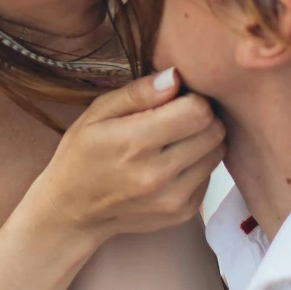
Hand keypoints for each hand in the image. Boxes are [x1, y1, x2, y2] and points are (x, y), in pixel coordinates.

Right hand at [31, 71, 224, 245]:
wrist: (73, 210)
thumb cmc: (82, 154)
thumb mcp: (97, 113)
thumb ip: (138, 92)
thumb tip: (175, 77)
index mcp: (135, 142)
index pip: (197, 110)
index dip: (191, 97)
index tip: (175, 99)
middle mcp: (158, 174)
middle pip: (214, 130)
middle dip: (201, 116)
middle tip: (177, 117)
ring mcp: (173, 198)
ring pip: (217, 152)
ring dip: (203, 140)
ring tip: (176, 139)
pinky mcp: (183, 212)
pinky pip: (210, 176)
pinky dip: (198, 164)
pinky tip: (172, 163)